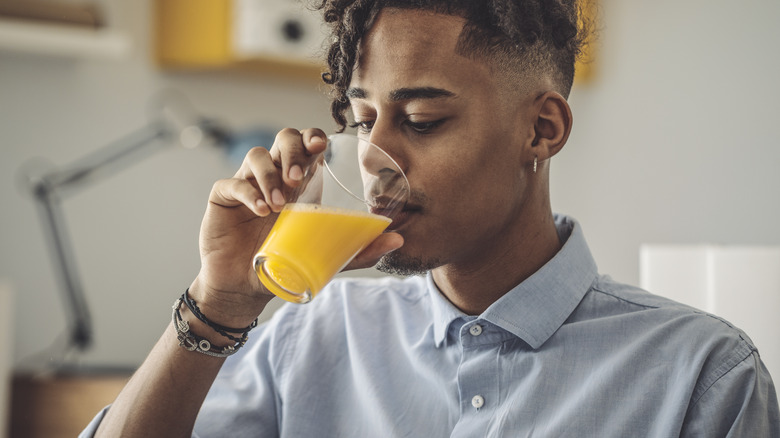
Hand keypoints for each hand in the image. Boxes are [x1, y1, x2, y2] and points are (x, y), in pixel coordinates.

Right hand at [189, 128, 401, 325]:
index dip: (314, 137)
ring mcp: (247, 183)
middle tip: (298, 177)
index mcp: (301, 181)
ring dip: (270, 174)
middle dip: (292, 150)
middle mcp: (275, 175)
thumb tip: (398, 241)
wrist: (246, 287)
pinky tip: (260, 210)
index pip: (308, 144)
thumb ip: (359, 249)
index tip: (321, 147)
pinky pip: (232, 182)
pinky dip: (247, 191)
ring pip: (256, 155)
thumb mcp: (327, 255)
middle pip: (283, 139)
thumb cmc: (287, 263)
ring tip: (279, 205)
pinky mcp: (223, 196)